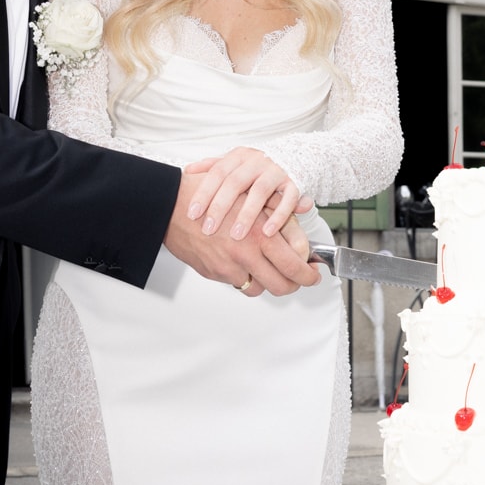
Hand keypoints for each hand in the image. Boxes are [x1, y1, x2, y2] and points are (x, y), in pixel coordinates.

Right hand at [165, 174, 318, 296]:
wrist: (172, 206)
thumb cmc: (210, 196)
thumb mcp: (252, 198)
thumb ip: (280, 213)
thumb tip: (303, 224)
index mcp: (259, 236)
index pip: (294, 265)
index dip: (308, 274)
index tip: (312, 274)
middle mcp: (246, 255)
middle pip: (281, 285)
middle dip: (294, 285)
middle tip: (298, 279)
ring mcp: (228, 268)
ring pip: (259, 288)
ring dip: (267, 282)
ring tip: (269, 269)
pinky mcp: (213, 273)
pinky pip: (237, 282)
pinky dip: (243, 275)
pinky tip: (242, 261)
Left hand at [183, 147, 311, 238]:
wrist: (295, 155)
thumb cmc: (257, 165)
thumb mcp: (235, 161)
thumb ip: (212, 165)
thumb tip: (187, 171)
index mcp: (238, 157)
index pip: (217, 173)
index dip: (203, 193)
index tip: (192, 214)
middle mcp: (256, 161)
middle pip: (235, 183)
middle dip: (220, 208)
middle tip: (208, 229)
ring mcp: (276, 171)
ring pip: (260, 192)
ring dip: (247, 214)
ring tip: (236, 235)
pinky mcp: (294, 183)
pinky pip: (288, 200)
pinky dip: (278, 216)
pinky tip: (268, 233)